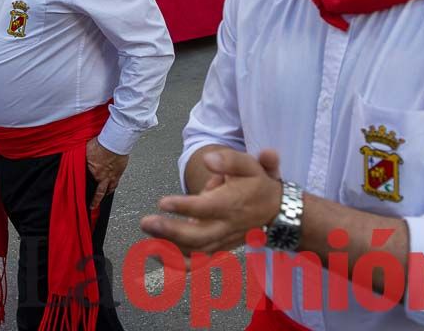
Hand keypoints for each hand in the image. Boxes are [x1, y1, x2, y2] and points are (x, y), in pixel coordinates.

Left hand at [86, 139, 129, 210]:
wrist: (115, 141)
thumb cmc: (101, 145)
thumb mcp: (86, 152)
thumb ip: (82, 160)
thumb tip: (77, 162)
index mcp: (96, 173)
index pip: (88, 186)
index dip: (87, 193)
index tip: (84, 200)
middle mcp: (105, 177)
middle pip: (100, 192)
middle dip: (96, 201)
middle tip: (93, 207)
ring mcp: (114, 174)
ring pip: (111, 188)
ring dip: (107, 192)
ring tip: (106, 195)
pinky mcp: (121, 170)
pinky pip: (117, 180)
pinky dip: (115, 182)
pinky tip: (114, 181)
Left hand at [140, 148, 282, 255]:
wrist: (277, 212)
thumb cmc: (257, 184)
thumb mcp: (249, 165)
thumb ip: (229, 160)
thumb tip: (209, 158)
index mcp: (231, 204)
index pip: (206, 208)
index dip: (184, 207)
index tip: (163, 202)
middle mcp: (225, 226)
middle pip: (197, 236)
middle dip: (170, 232)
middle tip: (146, 222)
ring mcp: (222, 240)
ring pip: (196, 251)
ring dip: (170, 248)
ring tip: (146, 239)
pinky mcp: (218, 248)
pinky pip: (199, 261)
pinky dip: (179, 264)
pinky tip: (159, 257)